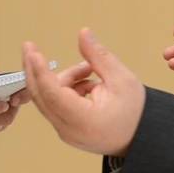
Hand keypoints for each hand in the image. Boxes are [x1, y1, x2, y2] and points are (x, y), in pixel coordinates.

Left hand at [22, 29, 144, 155]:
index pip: (52, 93)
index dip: (40, 70)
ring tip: (89, 70)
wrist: (143, 138)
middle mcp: (68, 130)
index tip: (32, 51)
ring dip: (62, 79)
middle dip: (35, 70)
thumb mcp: (121, 79)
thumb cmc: (136, 113)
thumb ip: (98, 56)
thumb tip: (83, 33)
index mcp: (82, 120)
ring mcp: (64, 132)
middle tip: (30, 47)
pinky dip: (66, 90)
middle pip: (41, 96)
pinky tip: (87, 83)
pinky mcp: (66, 130)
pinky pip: (56, 105)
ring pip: (49, 98)